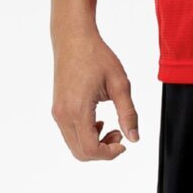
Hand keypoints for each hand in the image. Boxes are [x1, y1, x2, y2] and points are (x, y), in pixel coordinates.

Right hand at [50, 31, 139, 159]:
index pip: (90, 149)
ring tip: (111, 125)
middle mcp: (63, 115)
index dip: (109, 153)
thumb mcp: (119, 83)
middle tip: (120, 134)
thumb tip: (134, 137)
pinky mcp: (57, 109)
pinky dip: (85, 135)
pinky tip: (98, 120)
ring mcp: (58, 113)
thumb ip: (128, 112)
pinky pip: (70, 133)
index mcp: (77, 109)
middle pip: (81, 152)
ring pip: (74, 145)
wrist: (74, 38)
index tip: (124, 143)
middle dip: (103, 151)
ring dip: (94, 143)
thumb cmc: (96, 56)